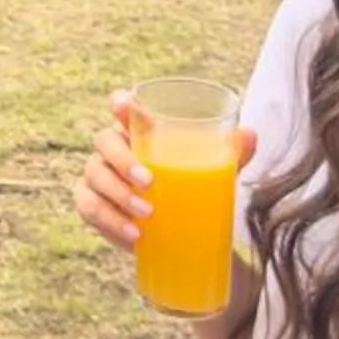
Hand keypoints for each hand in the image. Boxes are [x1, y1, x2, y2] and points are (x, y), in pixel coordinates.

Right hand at [71, 92, 255, 254]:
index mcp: (139, 131)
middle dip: (122, 160)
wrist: (178, 230)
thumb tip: (249, 135)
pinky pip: (89, 208)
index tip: (124, 105)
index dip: (119, 103)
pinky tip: (133, 235)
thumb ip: (233, 152)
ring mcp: (99, 176)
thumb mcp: (215, 170)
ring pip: (94, 176)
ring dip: (118, 195)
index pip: (121, 108)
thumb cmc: (192, 187)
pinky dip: (110, 222)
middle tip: (149, 182)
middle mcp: (113, 149)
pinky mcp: (93, 204)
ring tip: (147, 214)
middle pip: (103, 141)